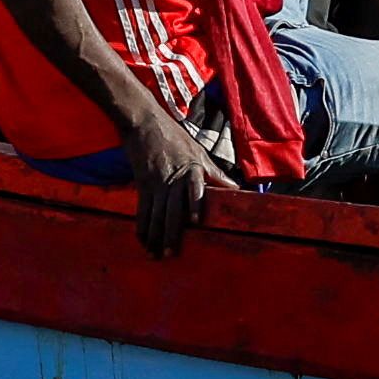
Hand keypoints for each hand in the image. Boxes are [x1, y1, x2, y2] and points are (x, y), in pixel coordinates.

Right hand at [128, 109, 223, 260]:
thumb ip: (215, 173)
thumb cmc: (175, 138)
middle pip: (171, 210)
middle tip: (171, 254)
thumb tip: (236, 189)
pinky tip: (142, 240)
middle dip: (170, 233)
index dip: (194, 205)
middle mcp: (172, 179)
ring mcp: (155, 183)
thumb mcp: (199, 152)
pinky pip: (141, 210)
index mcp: (191, 170)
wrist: (143, 123)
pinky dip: (141, 226)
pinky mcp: (142, 185)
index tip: (195, 222)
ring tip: (155, 255)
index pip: (194, 189)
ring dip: (154, 236)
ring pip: (155, 214)